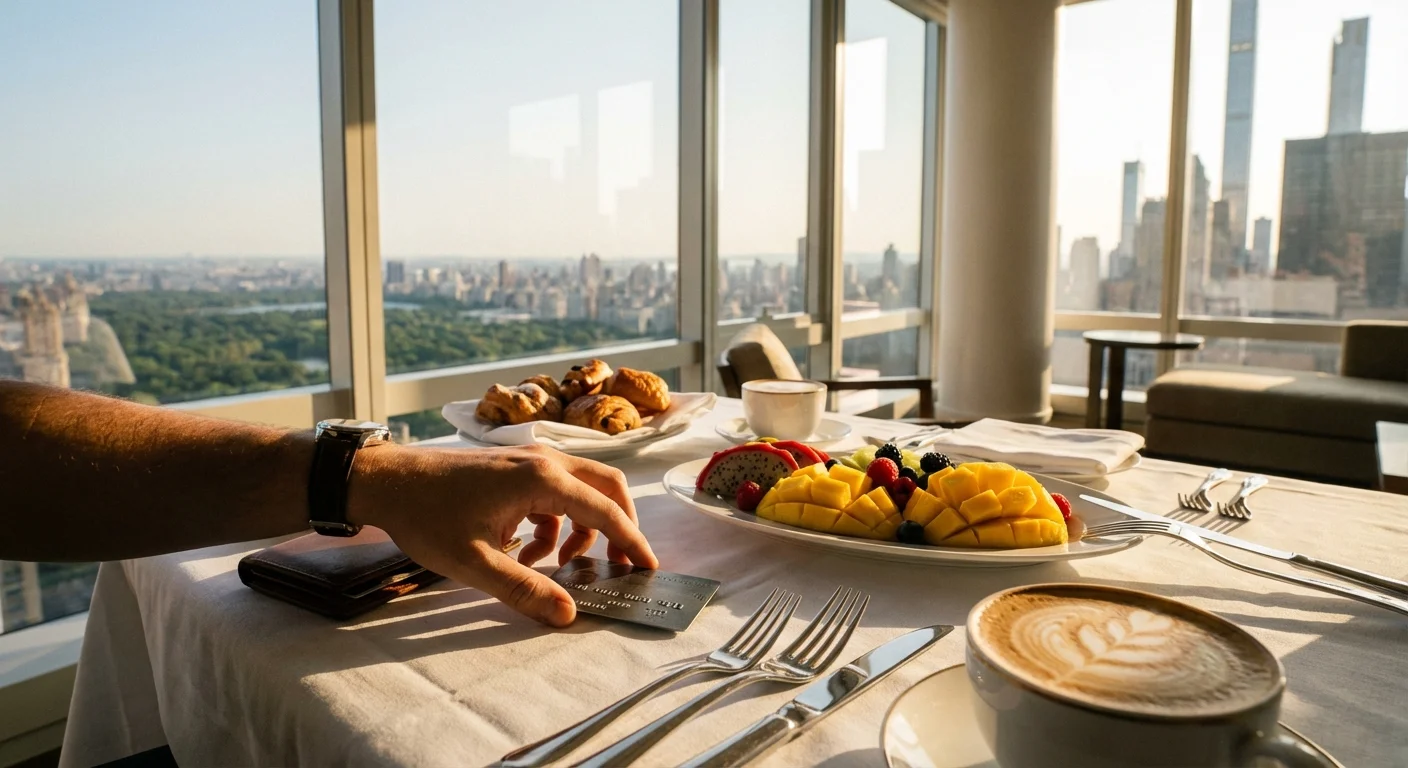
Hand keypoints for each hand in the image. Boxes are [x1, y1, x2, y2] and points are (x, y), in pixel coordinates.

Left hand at [347, 443, 657, 626]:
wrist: (386, 481)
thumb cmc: (427, 517)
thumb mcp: (474, 563)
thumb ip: (524, 589)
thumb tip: (567, 614)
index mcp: (542, 479)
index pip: (605, 509)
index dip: (632, 541)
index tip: (649, 568)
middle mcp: (544, 460)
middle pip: (606, 487)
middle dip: (619, 527)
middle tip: (621, 565)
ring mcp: (529, 459)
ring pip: (582, 489)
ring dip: (582, 529)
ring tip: (557, 566)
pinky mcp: (515, 466)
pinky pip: (556, 492)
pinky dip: (556, 523)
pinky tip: (527, 552)